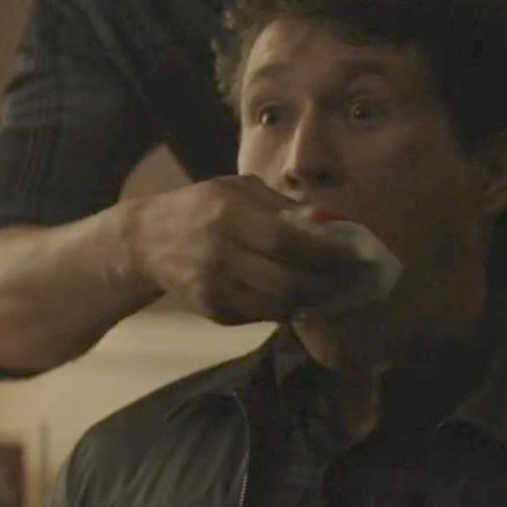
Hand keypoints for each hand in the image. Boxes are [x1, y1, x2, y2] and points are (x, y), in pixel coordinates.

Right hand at [127, 176, 363, 324]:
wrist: (148, 242)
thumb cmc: (202, 207)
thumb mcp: (238, 190)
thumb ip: (283, 206)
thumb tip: (332, 224)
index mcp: (229, 215)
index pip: (289, 242)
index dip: (328, 253)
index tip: (357, 255)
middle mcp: (220, 254)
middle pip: (289, 282)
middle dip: (330, 284)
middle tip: (355, 280)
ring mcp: (215, 288)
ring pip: (280, 307)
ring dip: (315, 301)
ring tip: (336, 290)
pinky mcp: (214, 312)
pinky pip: (263, 316)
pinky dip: (289, 309)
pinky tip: (302, 297)